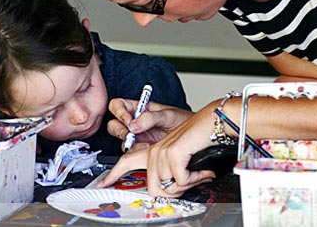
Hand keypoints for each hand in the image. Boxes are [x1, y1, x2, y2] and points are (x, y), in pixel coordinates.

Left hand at [100, 101, 218, 196]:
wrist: (213, 124)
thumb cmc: (199, 140)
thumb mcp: (181, 159)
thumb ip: (170, 173)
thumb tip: (169, 190)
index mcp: (153, 151)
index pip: (126, 162)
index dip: (113, 175)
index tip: (103, 183)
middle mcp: (155, 151)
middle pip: (153, 188)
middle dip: (173, 193)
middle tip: (188, 183)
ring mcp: (162, 151)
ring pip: (169, 187)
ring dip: (187, 185)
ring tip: (196, 173)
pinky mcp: (173, 153)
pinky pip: (181, 181)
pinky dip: (194, 179)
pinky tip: (202, 171)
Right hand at [107, 98, 192, 151]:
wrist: (192, 136)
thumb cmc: (181, 120)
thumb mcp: (168, 115)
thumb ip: (150, 118)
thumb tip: (134, 124)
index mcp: (138, 108)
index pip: (118, 105)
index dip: (119, 111)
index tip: (128, 119)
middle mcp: (134, 121)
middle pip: (114, 124)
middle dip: (120, 130)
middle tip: (130, 134)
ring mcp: (137, 136)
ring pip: (121, 140)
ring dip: (129, 142)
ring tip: (143, 142)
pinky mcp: (141, 149)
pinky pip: (131, 152)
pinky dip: (137, 151)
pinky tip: (147, 148)